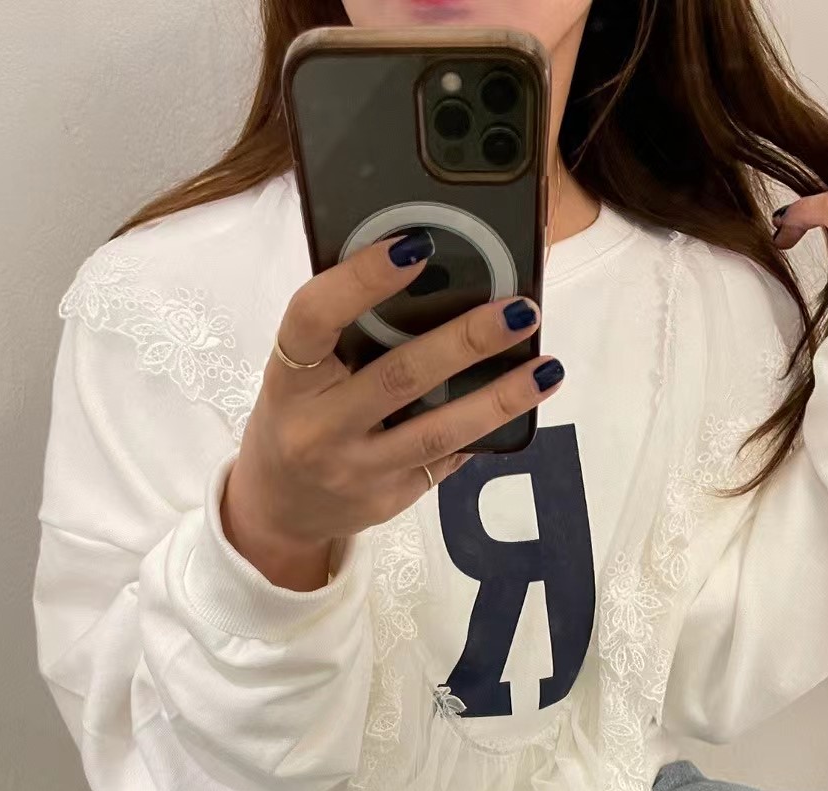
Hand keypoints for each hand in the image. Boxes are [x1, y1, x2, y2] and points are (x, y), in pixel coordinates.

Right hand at [222, 228, 563, 579]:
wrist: (280, 507)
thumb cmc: (298, 417)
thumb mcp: (299, 374)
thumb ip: (345, 334)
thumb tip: (429, 271)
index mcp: (289, 379)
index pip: (316, 318)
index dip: (362, 278)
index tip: (417, 246)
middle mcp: (318, 428)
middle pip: (399, 377)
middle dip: (467, 340)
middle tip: (520, 309)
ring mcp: (356, 470)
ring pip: (437, 431)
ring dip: (499, 398)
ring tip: (546, 369)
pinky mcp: (389, 499)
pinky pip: (445, 459)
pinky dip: (484, 429)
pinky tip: (518, 406)